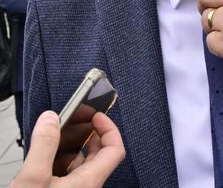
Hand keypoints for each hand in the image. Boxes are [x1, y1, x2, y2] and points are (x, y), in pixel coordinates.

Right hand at [10, 110, 124, 187]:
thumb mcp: (32, 180)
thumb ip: (44, 145)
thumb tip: (51, 118)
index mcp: (89, 183)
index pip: (115, 150)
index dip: (109, 129)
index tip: (96, 116)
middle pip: (99, 156)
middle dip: (87, 134)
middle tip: (73, 121)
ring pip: (82, 166)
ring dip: (71, 148)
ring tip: (55, 137)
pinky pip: (68, 178)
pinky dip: (60, 163)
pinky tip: (45, 160)